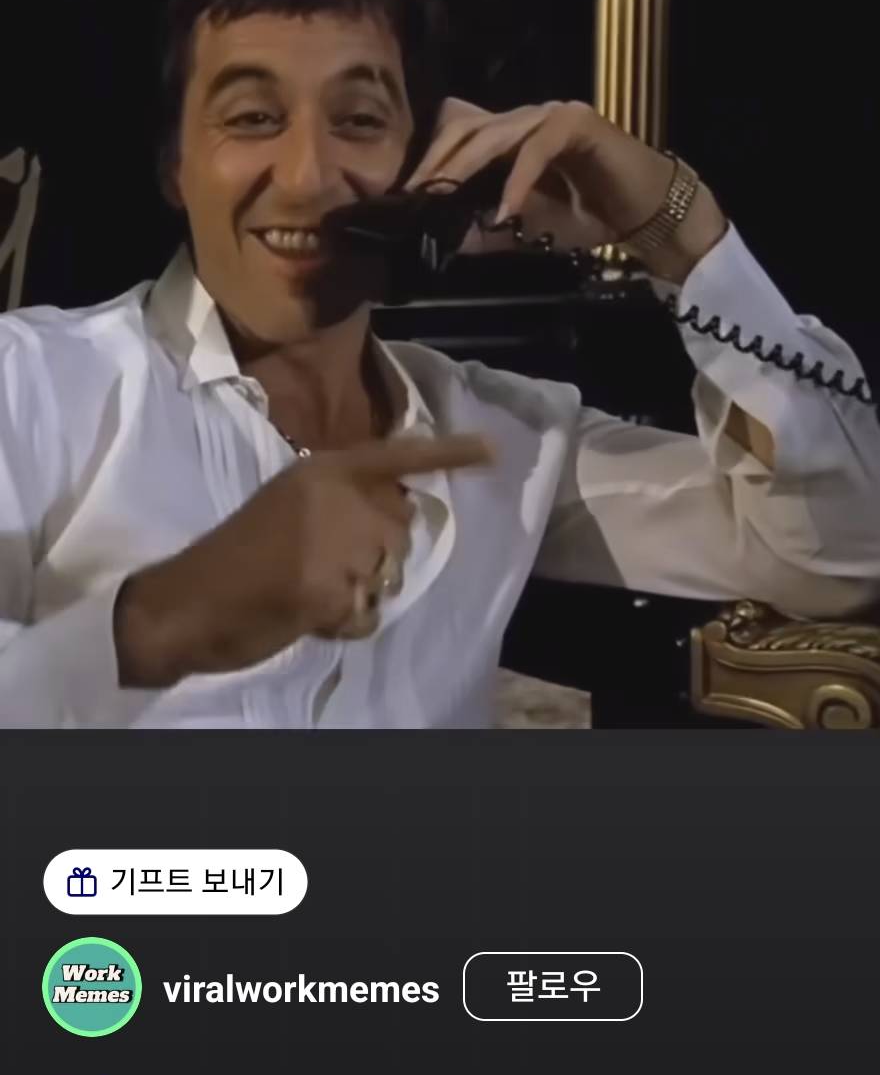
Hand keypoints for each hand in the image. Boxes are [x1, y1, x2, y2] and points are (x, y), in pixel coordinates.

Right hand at [113, 433, 493, 688]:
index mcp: (322, 471)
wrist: (192, 599)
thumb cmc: (237, 552)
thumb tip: (397, 516)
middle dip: (376, 553)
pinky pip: (367, 612)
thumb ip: (338, 500)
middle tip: (324, 565)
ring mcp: (336, 545)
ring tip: (311, 589)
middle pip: (400, 527)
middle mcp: (337, 498)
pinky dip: (346, 623)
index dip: (447, 455)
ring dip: (359, 591)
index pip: (396, 456)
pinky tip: (310, 614)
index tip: (492, 452)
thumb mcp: (288, 505)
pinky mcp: (330, 591)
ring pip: (388, 572)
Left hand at [406, 98, 726, 276]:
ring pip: (494, 133)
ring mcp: (551, 115)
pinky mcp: (577, 123)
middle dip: (435, 161)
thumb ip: (488, 230)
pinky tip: (504, 210)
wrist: (649, 216)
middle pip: (465, 127)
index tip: (404, 195)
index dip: (430, 159)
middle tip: (412, 194)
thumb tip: (443, 238)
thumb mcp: (528, 230)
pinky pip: (535, 149)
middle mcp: (526, 119)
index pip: (458, 135)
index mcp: (511, 137)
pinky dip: (516, 180)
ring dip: (464, 167)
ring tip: (440, 196)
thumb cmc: (592, 218)